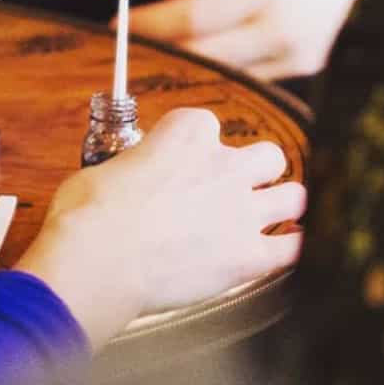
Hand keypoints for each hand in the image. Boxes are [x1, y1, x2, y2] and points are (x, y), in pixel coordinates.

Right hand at [15, 107, 304, 346]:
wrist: (97, 261)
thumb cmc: (88, 216)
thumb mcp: (102, 170)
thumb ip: (132, 169)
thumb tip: (127, 181)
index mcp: (187, 135)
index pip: (206, 123)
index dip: (196, 143)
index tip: (185, 159)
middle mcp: (223, 167)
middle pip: (269, 155)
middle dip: (257, 170)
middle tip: (238, 186)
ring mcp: (241, 212)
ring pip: (294, 197)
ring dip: (283, 205)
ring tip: (268, 215)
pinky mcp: (248, 257)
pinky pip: (295, 249)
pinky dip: (293, 248)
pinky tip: (288, 249)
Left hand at [129, 0, 383, 79]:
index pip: (192, 15)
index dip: (147, 23)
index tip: (113, 23)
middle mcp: (279, 33)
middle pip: (196, 49)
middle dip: (153, 48)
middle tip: (115, 45)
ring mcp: (290, 63)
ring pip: (214, 69)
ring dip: (175, 63)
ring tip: (142, 53)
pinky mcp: (298, 81)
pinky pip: (240, 79)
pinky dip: (209, 72)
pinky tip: (187, 65)